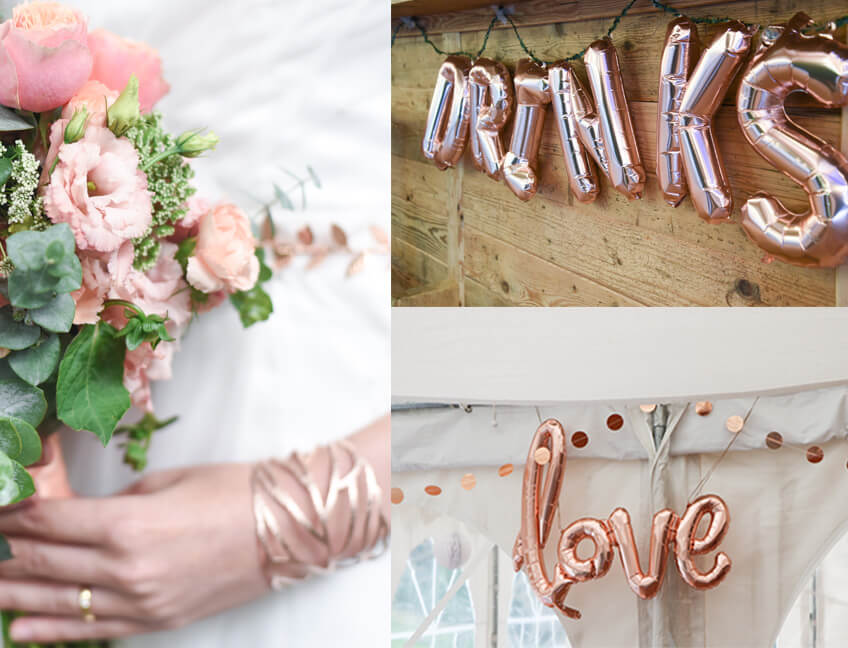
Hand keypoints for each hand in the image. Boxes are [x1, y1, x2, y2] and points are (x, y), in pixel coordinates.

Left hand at [0, 463, 266, 642]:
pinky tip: (18, 629)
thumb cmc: (232, 492)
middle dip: (4, 554)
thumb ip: (118, 501)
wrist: (286, 529)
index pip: (49, 522)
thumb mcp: (169, 481)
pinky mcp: (155, 621)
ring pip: (56, 602)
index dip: (12, 515)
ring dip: (13, 594)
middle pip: (43, 562)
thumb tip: (84, 515)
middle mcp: (125, 569)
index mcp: (128, 523)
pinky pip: (91, 630)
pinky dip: (50, 631)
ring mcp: (139, 601)